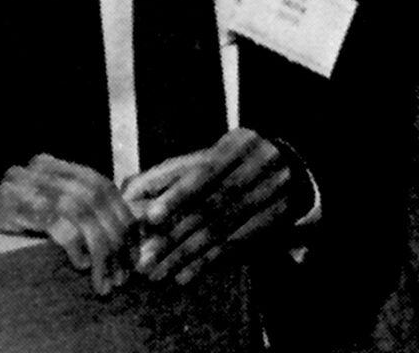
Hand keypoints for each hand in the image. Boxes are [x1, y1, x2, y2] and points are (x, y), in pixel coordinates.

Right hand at [0, 154, 135, 293]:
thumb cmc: (22, 225)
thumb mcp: (57, 208)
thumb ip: (90, 208)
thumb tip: (138, 223)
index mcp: (55, 166)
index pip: (102, 187)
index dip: (123, 219)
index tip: (134, 253)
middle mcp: (40, 169)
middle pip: (94, 199)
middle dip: (115, 239)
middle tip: (124, 274)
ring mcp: (25, 185)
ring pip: (80, 211)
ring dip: (100, 251)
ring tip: (106, 280)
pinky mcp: (13, 207)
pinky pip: (58, 222)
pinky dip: (75, 245)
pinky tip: (81, 265)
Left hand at [121, 127, 297, 284]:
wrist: (289, 167)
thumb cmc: (230, 161)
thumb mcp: (208, 154)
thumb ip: (171, 172)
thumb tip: (130, 190)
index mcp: (239, 144)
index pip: (207, 172)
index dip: (179, 194)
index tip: (150, 217)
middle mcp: (261, 167)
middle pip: (214, 206)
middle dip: (177, 233)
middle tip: (146, 257)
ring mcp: (273, 194)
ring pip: (224, 230)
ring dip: (187, 254)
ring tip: (159, 272)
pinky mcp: (277, 220)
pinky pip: (239, 246)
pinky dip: (209, 261)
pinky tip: (185, 275)